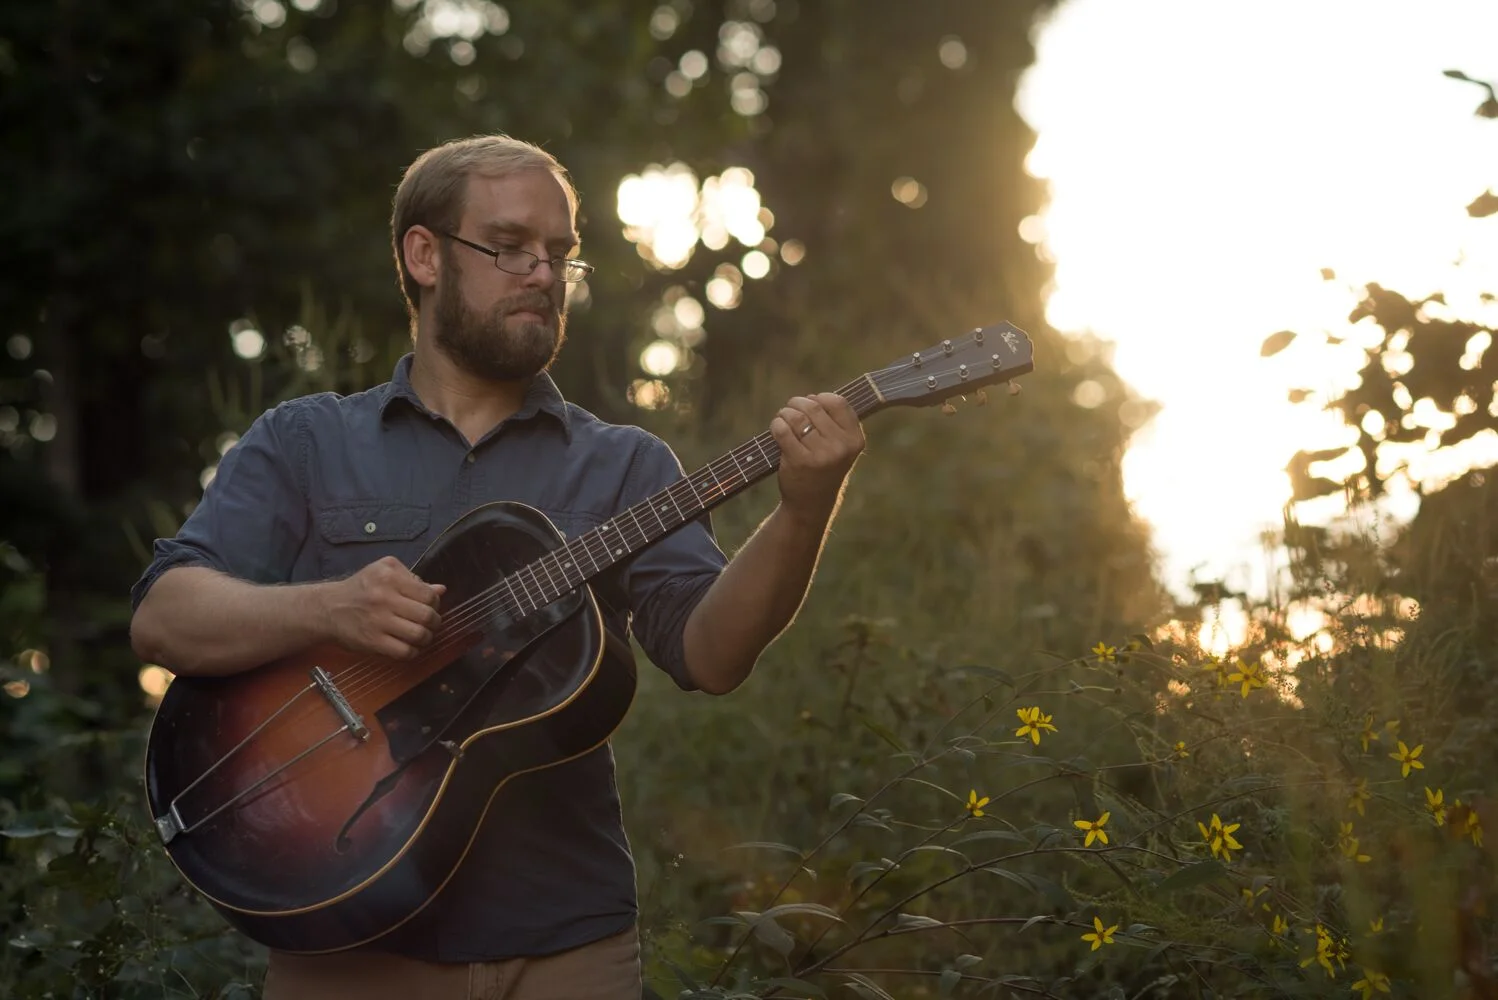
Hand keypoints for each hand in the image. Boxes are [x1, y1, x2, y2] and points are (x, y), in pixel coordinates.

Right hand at [319, 556, 444, 659]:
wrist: (328, 608)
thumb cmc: (361, 588)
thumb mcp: (384, 572)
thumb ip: (413, 579)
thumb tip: (441, 590)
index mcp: (389, 577)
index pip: (428, 595)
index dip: (435, 603)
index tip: (430, 607)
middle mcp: (384, 598)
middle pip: (427, 616)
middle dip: (435, 622)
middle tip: (430, 624)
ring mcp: (378, 621)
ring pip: (419, 635)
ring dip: (426, 638)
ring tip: (422, 635)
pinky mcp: (372, 641)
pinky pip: (404, 651)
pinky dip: (413, 652)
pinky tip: (409, 646)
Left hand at [769, 392, 865, 523]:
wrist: (812, 503)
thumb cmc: (824, 467)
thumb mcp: (840, 447)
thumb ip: (834, 422)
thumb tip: (811, 397)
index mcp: (855, 440)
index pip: (838, 402)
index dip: (821, 398)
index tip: (812, 403)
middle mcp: (841, 447)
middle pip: (814, 406)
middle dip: (797, 404)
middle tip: (790, 410)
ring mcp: (821, 455)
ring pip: (797, 416)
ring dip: (785, 413)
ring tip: (783, 418)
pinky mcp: (799, 461)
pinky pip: (783, 430)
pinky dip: (776, 425)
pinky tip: (776, 428)